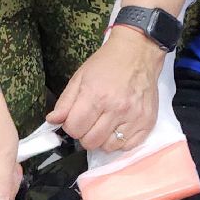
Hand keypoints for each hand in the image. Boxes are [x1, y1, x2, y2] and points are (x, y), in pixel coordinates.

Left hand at [47, 26, 163, 151]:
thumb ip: (65, 102)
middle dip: (86, 134)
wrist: (138, 52)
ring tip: (106, 122)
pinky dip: (121, 140)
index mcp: (96, 95)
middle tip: (91, 120)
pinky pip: (128, 146)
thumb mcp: (80, 77)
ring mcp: (134, 116)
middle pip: (90, 142)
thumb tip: (53, 121)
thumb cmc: (108, 63)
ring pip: (109, 147)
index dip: (71, 126)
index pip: (74, 129)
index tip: (76, 118)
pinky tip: (119, 126)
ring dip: (103, 138)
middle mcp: (117, 108)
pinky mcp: (147, 121)